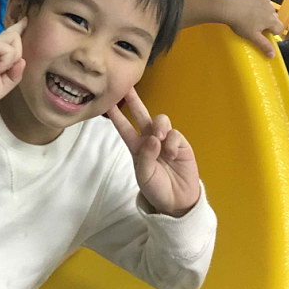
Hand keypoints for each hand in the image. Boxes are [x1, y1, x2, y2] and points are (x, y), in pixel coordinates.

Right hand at [0, 19, 26, 112]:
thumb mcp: (2, 86)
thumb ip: (15, 75)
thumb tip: (22, 60)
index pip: (9, 36)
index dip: (18, 28)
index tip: (25, 19)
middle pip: (15, 37)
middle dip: (17, 54)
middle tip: (0, 72)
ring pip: (15, 41)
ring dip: (10, 61)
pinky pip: (9, 50)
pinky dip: (5, 63)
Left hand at [107, 88, 199, 217]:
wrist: (176, 200)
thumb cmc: (155, 188)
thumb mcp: (144, 175)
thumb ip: (146, 156)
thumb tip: (153, 138)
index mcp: (136, 146)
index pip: (124, 127)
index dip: (116, 115)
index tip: (107, 102)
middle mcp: (149, 139)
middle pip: (141, 115)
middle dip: (135, 101)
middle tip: (128, 87)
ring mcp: (166, 140)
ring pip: (160, 120)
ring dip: (158, 126)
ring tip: (158, 139)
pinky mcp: (180, 144)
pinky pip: (175, 134)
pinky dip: (171, 142)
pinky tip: (171, 153)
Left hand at [220, 0, 282, 57]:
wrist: (227, 7)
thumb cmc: (239, 23)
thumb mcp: (252, 36)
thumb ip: (264, 45)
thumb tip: (272, 56)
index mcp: (272, 20)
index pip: (279, 28)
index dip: (271, 32)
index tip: (262, 32)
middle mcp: (272, 9)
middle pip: (273, 17)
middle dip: (266, 21)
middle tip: (253, 23)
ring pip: (268, 7)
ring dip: (263, 10)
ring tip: (250, 13)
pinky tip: (250, 3)